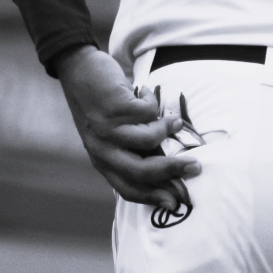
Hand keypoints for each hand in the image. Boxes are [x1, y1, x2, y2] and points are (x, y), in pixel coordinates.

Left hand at [54, 46, 198, 212]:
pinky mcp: (116, 108)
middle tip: (195, 166)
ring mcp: (108, 129)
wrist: (77, 69)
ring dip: (167, 129)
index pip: (127, 188)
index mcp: (101, 160)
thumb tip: (165, 164)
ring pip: (149, 140)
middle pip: (141, 171)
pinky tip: (143, 92)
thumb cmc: (98, 104)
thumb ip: (128, 150)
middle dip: (172, 170)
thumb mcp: (107, 134)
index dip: (153, 197)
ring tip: (174, 121)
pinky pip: (148, 112)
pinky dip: (151, 100)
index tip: (175, 202)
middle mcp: (103, 149)